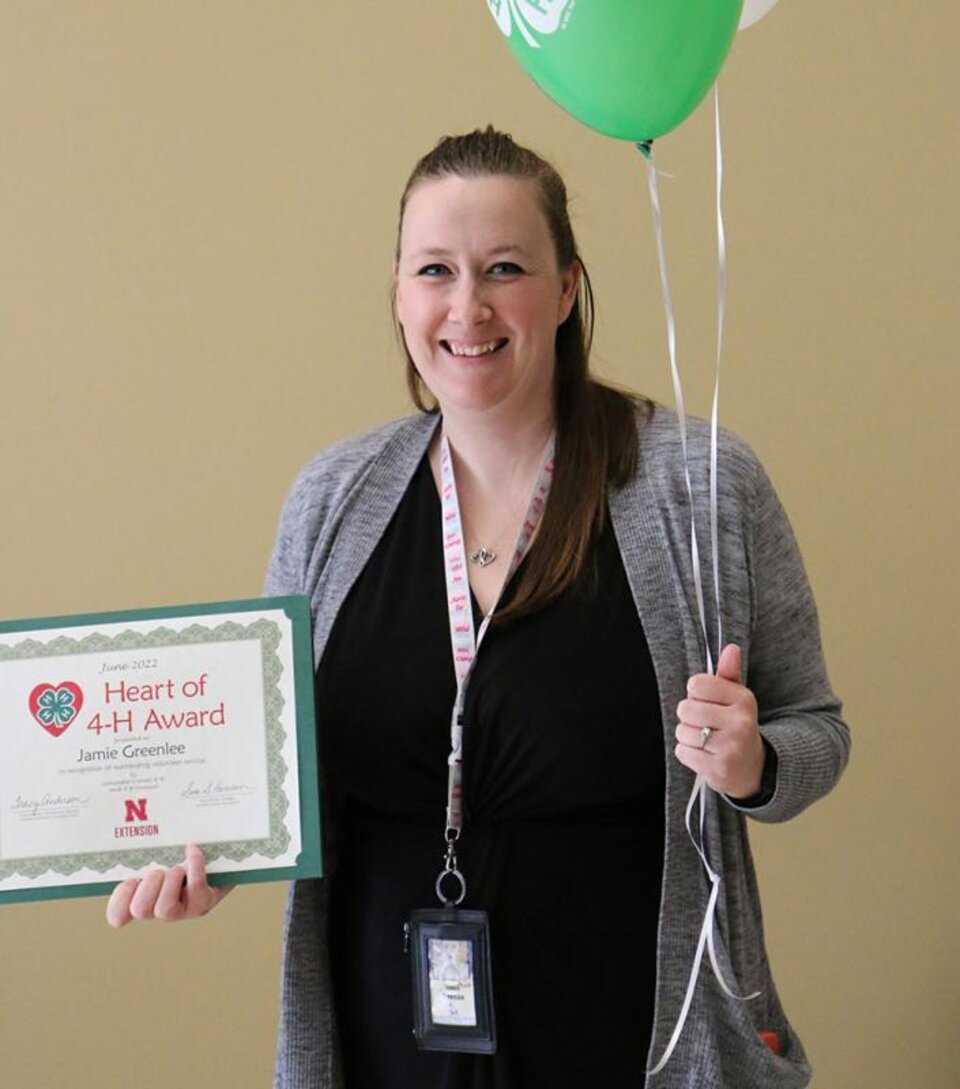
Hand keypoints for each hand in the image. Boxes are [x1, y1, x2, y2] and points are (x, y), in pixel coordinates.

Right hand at [106, 843, 232, 927]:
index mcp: (141, 899)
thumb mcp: (156, 853)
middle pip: (140, 910)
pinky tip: (192, 849)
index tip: (129, 879)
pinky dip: (193, 864)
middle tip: (157, 871)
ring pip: (164, 909)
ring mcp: (182, 910)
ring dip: (169, 882)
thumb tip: (117, 825)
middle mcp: (158, 909)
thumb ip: (140, 850)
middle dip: (147, 886)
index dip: (119, 901)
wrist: (217, 858)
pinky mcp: (203, 902)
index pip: (118, 916)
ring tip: (177, 868)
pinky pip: (195, 886)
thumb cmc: (178, 853)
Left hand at [674, 644, 765, 799]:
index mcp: (743, 699)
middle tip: (706, 725)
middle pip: (685, 709)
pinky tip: (705, 755)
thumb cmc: (737, 727)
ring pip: (682, 732)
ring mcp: (730, 747)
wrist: (754, 768)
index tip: (708, 703)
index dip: (696, 694)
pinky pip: (682, 752)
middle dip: (689, 717)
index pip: (696, 684)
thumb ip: (729, 673)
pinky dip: (688, 754)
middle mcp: (740, 722)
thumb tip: (730, 648)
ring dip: (688, 737)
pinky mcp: (718, 769)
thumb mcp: (737, 699)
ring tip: (707, 741)